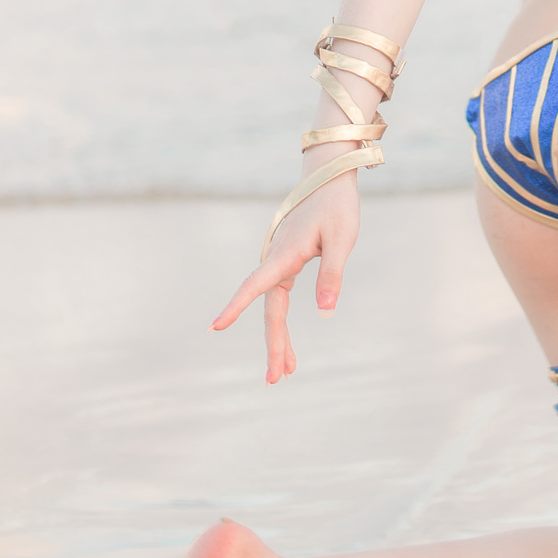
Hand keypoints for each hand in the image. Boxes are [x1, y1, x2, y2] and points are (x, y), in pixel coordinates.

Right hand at [210, 171, 359, 383]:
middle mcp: (276, 260)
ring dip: (278, 338)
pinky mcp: (286, 262)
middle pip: (270, 309)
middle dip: (274, 344)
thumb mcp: (342, 239)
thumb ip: (332, 275)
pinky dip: (282, 322)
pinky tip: (287, 343)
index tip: (215, 328)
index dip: (236, 307)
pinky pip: (279, 298)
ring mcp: (279, 262)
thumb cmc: (337, 205)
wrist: (329, 177)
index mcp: (285, 254)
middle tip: (274, 380)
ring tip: (285, 372)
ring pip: (274, 307)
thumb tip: (326, 313)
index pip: (255, 286)